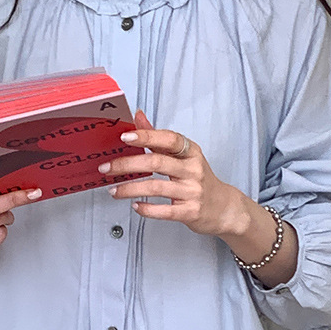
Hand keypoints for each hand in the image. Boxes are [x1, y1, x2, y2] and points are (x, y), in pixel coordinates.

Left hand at [99, 109, 248, 237]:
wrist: (224, 208)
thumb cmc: (199, 180)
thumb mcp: (183, 157)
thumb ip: (158, 139)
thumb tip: (138, 117)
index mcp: (190, 152)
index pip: (168, 139)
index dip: (146, 136)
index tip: (124, 136)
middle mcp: (192, 170)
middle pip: (156, 162)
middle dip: (127, 164)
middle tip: (107, 168)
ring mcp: (192, 191)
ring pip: (156, 187)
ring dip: (130, 189)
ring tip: (114, 191)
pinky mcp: (190, 212)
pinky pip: (165, 211)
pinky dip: (147, 209)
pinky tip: (135, 206)